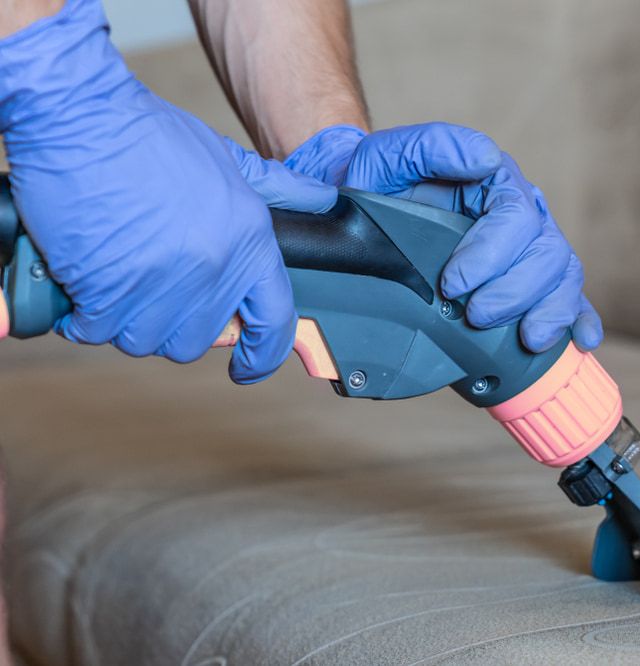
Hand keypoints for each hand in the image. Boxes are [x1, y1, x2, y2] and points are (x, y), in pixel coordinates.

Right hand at [0, 0, 338, 382]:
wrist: (81, 118)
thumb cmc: (151, 137)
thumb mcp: (229, 160)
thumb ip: (279, 189)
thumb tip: (324, 199)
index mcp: (249, 242)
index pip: (274, 320)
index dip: (264, 355)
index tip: (248, 366)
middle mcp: (212, 268)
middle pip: (198, 341)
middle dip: (176, 326)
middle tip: (155, 294)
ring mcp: (160, 282)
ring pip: (148, 340)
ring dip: (131, 322)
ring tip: (119, 284)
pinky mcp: (108, 288)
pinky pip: (99, 331)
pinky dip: (87, 317)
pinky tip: (86, 287)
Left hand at [285, 123, 602, 352]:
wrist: (366, 222)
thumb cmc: (377, 189)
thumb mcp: (387, 158)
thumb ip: (430, 147)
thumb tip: (484, 157)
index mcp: (493, 181)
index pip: (516, 215)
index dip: (492, 253)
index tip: (452, 284)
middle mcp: (522, 214)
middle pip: (546, 252)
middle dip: (514, 291)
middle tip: (474, 316)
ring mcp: (530, 249)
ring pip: (563, 276)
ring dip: (550, 311)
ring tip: (525, 339)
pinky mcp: (533, 282)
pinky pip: (571, 297)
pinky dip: (580, 320)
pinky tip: (582, 340)